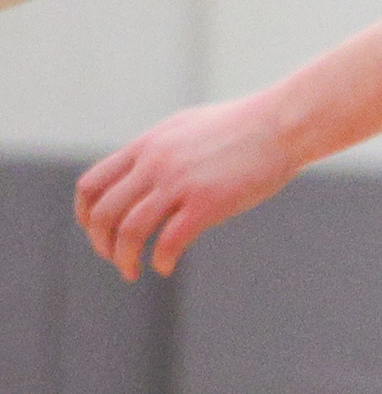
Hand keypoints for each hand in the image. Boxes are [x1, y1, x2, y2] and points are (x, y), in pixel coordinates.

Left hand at [75, 92, 300, 278]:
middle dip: (101, 245)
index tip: (98, 233)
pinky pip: (169, 241)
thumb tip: (142, 175)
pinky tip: (166, 265)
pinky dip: (160, 260)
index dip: (85, 216)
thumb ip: (159, 151)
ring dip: (124, 259)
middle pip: (104, 214)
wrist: (284, 123)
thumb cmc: (244, 126)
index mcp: (148, 145)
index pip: (91, 185)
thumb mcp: (188, 128)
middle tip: (116, 259)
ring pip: (130, 231)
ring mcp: (180, 182)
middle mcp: (156, 163)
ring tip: (133, 270)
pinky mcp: (208, 201)